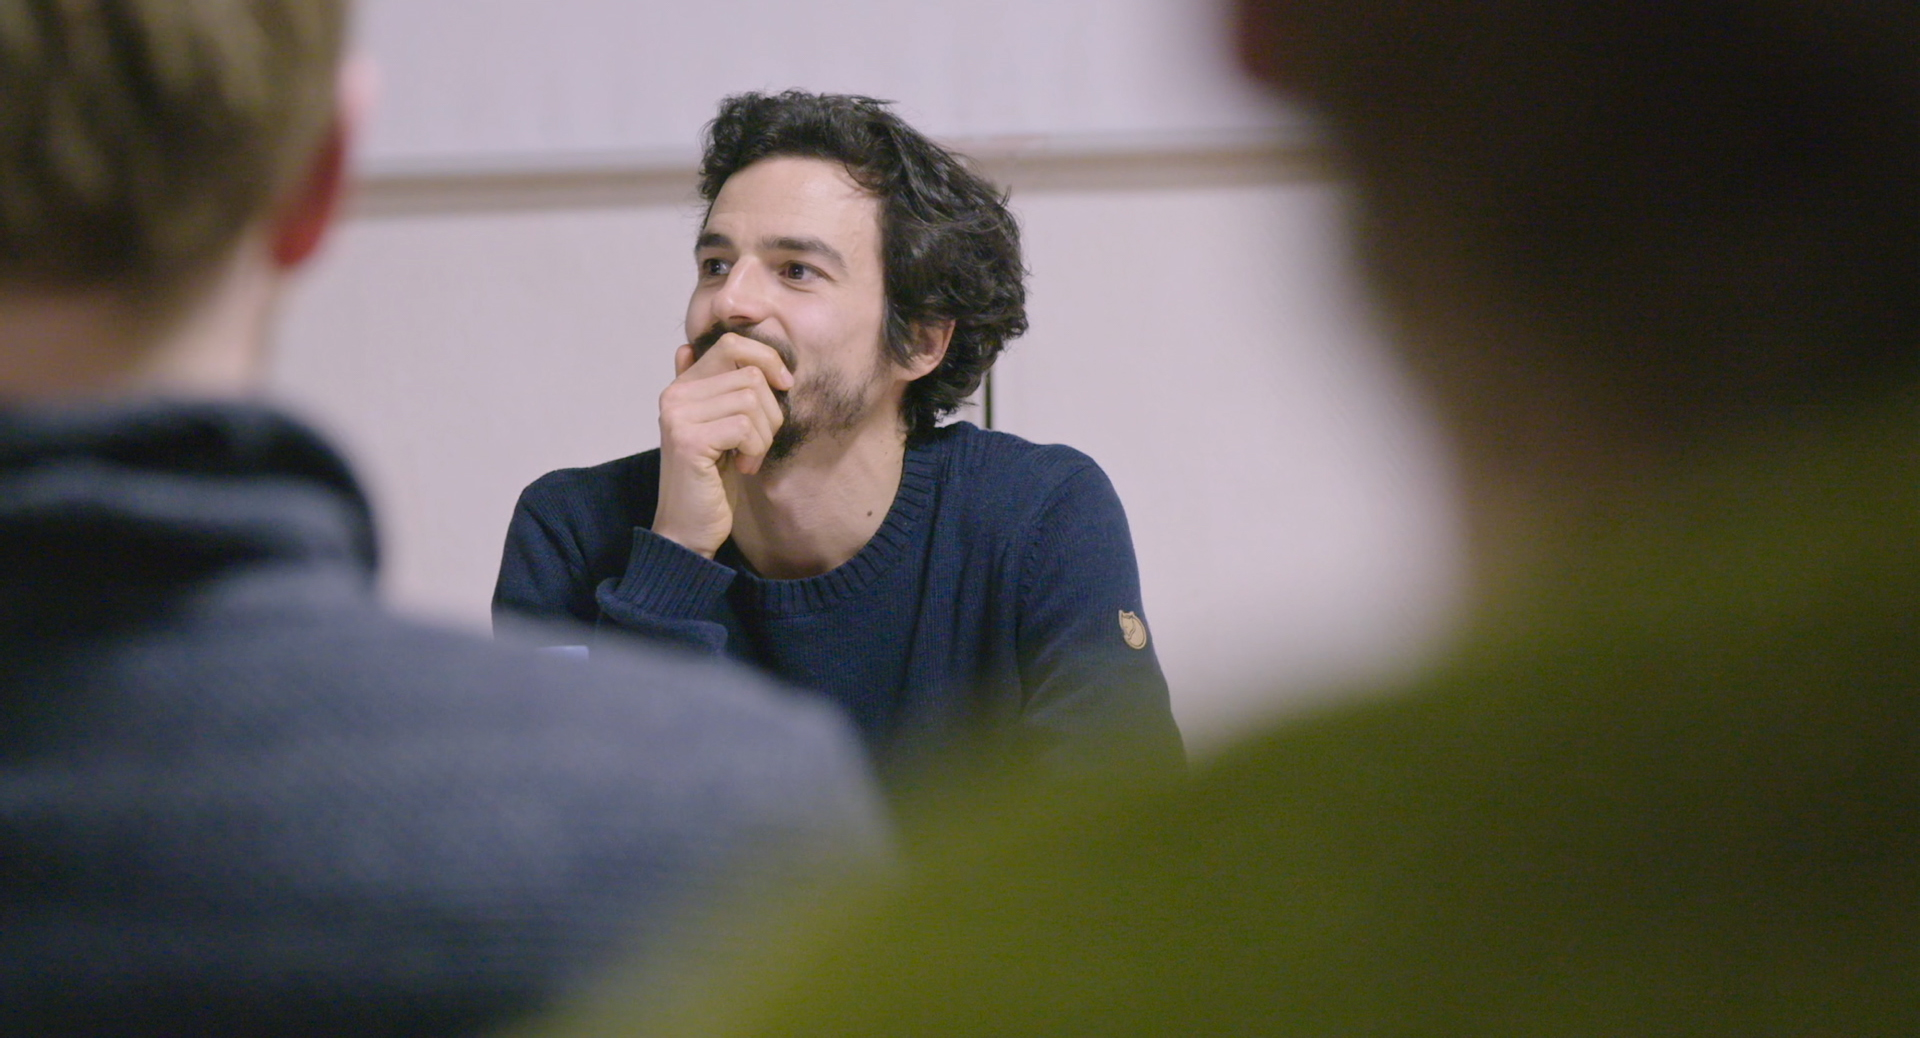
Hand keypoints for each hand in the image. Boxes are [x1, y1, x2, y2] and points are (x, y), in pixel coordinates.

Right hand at [651, 332, 792, 557]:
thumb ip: (711, 391)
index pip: (732, 344)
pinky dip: (755, 449)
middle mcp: (674, 396)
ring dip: (763, 435)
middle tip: (759, 442)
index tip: (783, 386)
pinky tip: (742, 467)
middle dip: (770, 410)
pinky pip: (744, 426)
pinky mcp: (688, 440)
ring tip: (748, 458)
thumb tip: (689, 346)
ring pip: (750, 398)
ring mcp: (678, 416)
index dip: (767, 359)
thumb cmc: (712, 482)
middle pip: (749, 373)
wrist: (688, 530)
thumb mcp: (719, 430)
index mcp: (682, 387)